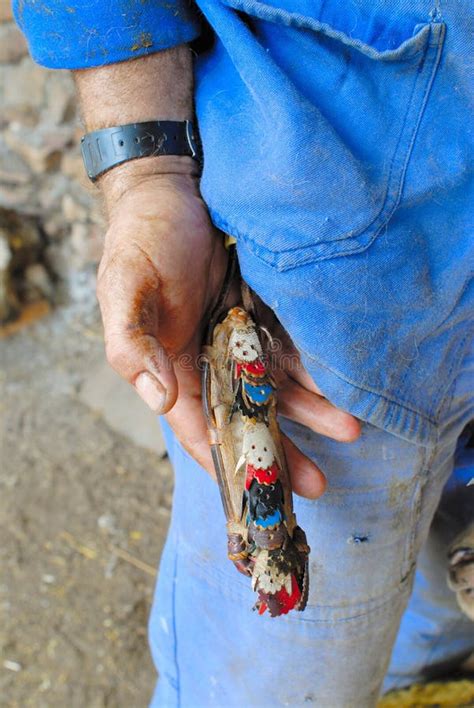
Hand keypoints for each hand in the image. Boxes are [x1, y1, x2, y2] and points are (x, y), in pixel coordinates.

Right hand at [97, 161, 359, 498]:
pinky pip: (289, 348)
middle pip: (246, 418)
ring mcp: (235, 339)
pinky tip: (342, 384)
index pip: (200, 429)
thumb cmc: (143, 237)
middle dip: (280, 451)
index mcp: (169, 367)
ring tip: (350, 428)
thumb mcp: (127, 287)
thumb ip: (132, 343)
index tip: (265, 492)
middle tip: (316, 484)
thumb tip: (160, 397)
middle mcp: (205, 362)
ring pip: (275, 387)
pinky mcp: (259, 314)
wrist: (172, 190)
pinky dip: (313, 368)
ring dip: (309, 411)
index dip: (231, 462)